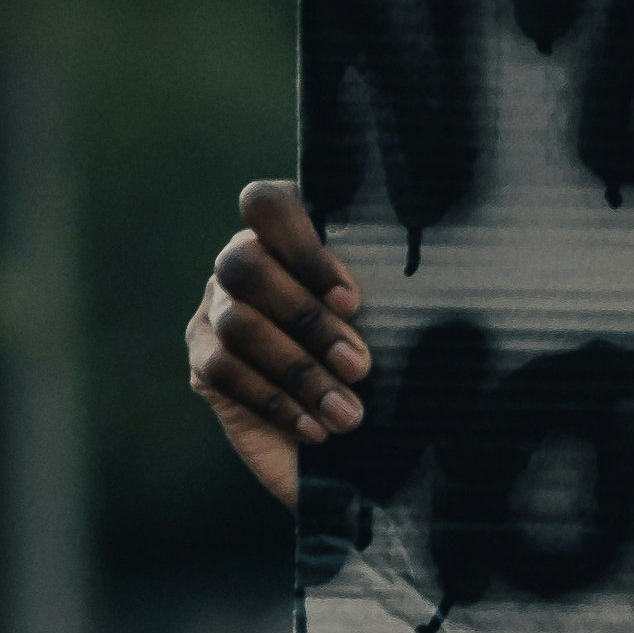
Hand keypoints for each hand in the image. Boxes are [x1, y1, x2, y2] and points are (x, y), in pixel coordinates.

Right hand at [183, 181, 371, 504]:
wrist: (347, 426)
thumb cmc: (384, 350)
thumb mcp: (394, 320)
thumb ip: (393, 296)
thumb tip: (430, 295)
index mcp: (290, 233)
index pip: (270, 204)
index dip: (306, 249)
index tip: (352, 301)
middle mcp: (244, 260)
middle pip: (247, 267)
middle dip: (308, 321)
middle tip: (359, 366)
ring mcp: (217, 306)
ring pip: (239, 323)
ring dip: (299, 371)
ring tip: (346, 412)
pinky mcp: (204, 358)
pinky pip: (224, 371)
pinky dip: (274, 402)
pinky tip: (314, 428)